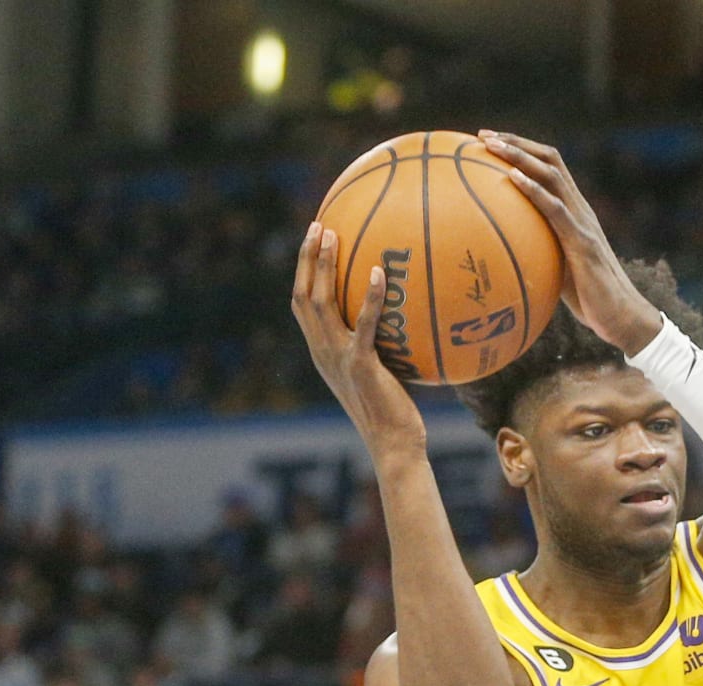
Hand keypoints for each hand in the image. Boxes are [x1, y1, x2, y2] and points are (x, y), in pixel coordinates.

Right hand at [290, 221, 427, 465]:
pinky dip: (368, 298)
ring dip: (324, 267)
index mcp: (322, 351)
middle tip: (318, 225)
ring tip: (332, 236)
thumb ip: (377, 345)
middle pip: (303, 295)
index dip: (303, 272)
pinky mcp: (360, 365)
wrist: (393, 445)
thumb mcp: (379, 372)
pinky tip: (378, 273)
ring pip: (321, 303)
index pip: (302, 304)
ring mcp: (337, 358)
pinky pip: (362, 325)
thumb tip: (400, 316)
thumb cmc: (393, 411)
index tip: (312, 241)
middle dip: (307, 258)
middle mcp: (322, 351)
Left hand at [478, 131, 662, 355]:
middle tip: (484, 135)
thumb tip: (508, 253)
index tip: (492, 142)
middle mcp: (581, 210)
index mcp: (576, 212)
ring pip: (552, 176)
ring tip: (492, 146)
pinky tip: (512, 179)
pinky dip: (533, 190)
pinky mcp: (583, 242)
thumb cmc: (590, 299)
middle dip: (517, 143)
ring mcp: (583, 223)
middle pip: (550, 160)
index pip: (550, 168)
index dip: (523, 150)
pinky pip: (555, 210)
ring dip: (521, 157)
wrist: (622, 317)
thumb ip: (541, 252)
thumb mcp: (559, 268)